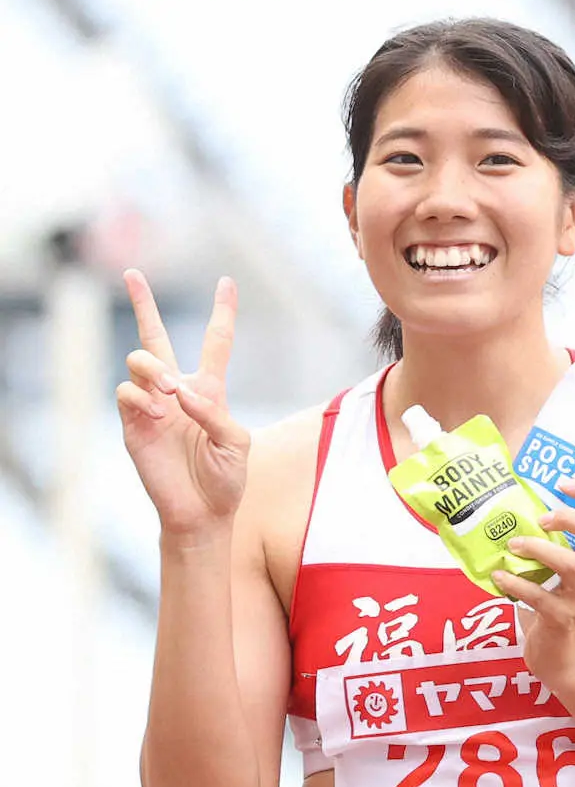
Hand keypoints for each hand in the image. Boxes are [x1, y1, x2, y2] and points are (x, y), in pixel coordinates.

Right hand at [116, 269, 249, 535]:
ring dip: (153, 368)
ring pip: (140, 360)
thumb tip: (179, 393)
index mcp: (210, 391)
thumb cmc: (226, 479)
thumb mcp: (236, 443)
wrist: (202, 513)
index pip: (216, 343)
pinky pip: (126, 392)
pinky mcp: (134, 424)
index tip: (226, 282)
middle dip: (143, 304)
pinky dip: (140, 396)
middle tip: (133, 273)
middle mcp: (178, 391)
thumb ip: (215, 414)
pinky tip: (157, 411)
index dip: (222, 312)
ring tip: (167, 391)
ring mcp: (152, 406)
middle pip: (157, 338)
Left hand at [492, 477, 574, 685]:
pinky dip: (516, 583)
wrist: (565, 662)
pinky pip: (540, 598)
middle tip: (542, 517)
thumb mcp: (557, 573)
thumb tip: (503, 511)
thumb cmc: (555, 608)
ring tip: (513, 544)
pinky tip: (499, 576)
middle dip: (573, 517)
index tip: (565, 483)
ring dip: (539, 549)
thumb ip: (542, 545)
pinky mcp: (560, 620)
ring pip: (570, 565)